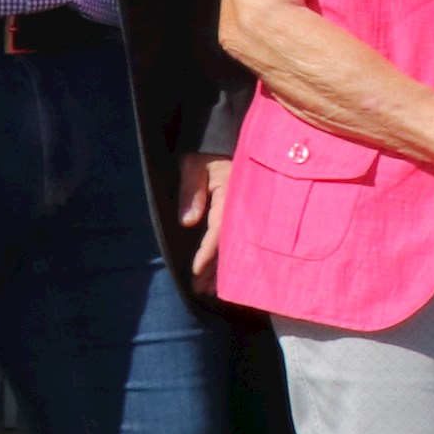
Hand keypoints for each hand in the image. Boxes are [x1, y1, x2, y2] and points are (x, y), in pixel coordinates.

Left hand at [180, 155, 231, 298]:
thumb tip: (188, 222)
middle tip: (202, 292)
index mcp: (232, 194)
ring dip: (224, 270)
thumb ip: (190, 190)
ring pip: (236, 247)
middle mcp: (242, 207)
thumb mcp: (193, 165)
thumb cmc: (205, 155)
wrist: (221, 141)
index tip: (196, 271)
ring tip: (211, 291)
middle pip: (231, 245)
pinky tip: (223, 275)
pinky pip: (238, 241)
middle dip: (217, 270)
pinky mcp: (244, 216)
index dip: (208, 252)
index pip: (220, 229)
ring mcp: (246, 213)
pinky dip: (229, 259)